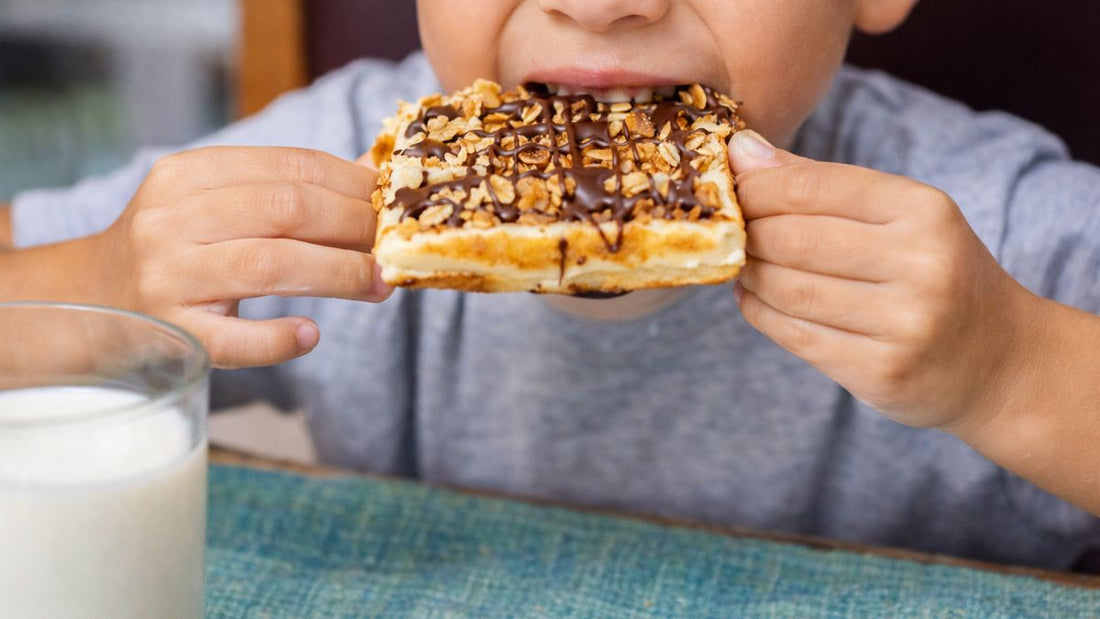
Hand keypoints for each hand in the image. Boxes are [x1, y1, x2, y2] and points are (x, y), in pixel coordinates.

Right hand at [92, 146, 392, 368]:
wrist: (86, 304)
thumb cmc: (172, 251)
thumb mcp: (214, 205)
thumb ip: (284, 190)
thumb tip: (373, 176)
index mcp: (188, 175)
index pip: (289, 166)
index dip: (351, 184)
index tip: (390, 204)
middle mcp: (171, 219)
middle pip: (286, 209)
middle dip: (355, 226)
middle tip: (394, 246)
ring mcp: (167, 277)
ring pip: (270, 264)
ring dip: (339, 273)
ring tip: (379, 284)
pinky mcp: (170, 334)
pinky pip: (234, 339)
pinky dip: (278, 338)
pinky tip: (310, 334)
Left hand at [727, 130, 1038, 430]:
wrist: (999, 360)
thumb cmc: (936, 273)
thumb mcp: (903, 216)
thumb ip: (822, 184)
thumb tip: (742, 151)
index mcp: (924, 211)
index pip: (811, 187)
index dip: (755, 187)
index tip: (729, 188)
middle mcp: (920, 265)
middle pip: (791, 240)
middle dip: (746, 232)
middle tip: (729, 230)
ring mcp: (902, 324)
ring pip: (785, 289)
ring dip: (748, 274)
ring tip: (741, 263)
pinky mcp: (880, 372)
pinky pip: (793, 335)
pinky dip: (759, 312)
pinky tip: (754, 297)